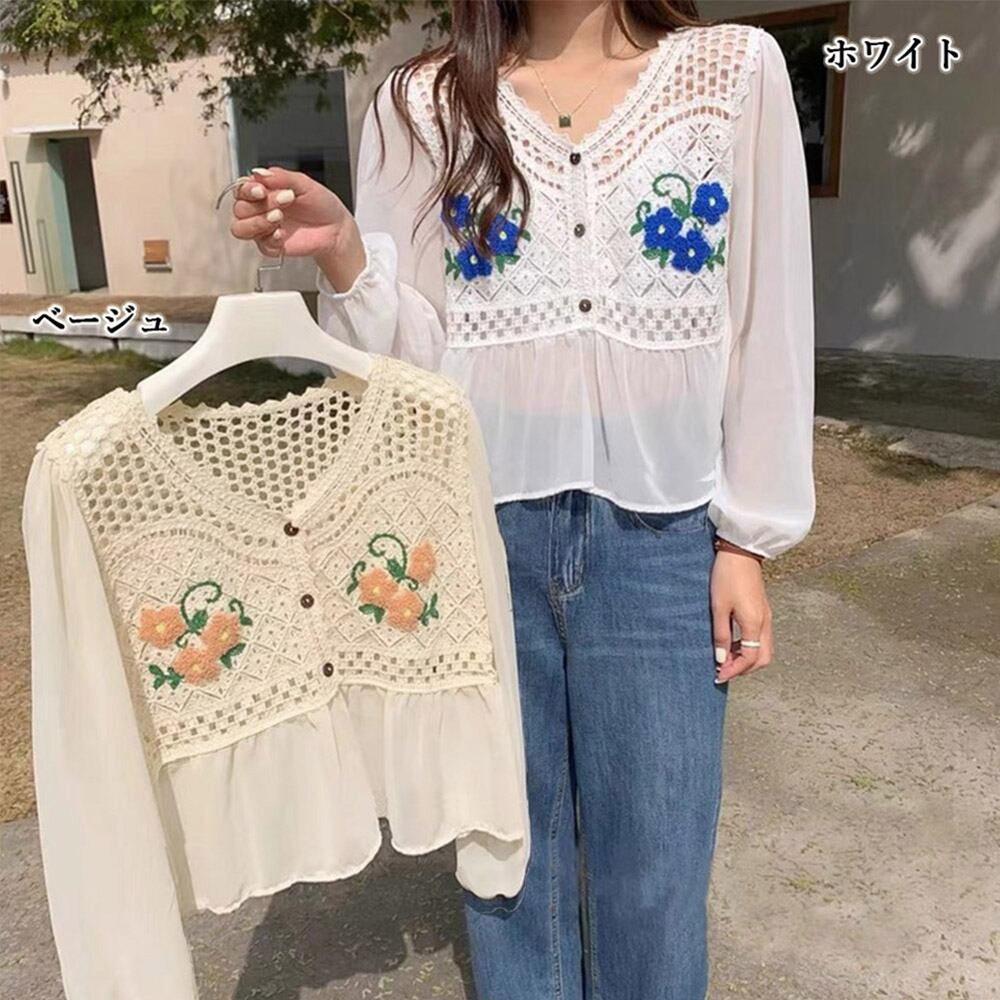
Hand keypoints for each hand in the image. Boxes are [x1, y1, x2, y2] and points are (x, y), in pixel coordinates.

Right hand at [229, 166, 364, 288]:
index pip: (240, 189)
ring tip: (279, 217)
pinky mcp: (270, 245)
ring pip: (240, 228)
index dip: (246, 190)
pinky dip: (270, 238)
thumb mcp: (304, 183)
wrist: (336, 228)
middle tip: (285, 201)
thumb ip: (281, 177)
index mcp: (264, 190)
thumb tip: (258, 172)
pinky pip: (259, 244)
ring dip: (258, 222)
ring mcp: (263, 228)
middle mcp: (260, 209)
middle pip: (240, 208)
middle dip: (262, 204)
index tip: (261, 190)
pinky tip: (282, 234)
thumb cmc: (321, 204)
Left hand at [710, 550, 772, 682]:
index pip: (749, 658)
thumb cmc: (727, 576)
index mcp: (755, 623)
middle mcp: (765, 623)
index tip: (718, 675)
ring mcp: (766, 616)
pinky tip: (731, 642)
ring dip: (746, 658)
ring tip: (725, 656)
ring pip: (763, 649)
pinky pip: (760, 638)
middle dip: (744, 668)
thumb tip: (721, 658)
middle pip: (762, 658)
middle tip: (723, 669)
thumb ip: (721, 634)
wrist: (741, 551)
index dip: (734, 670)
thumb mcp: (718, 607)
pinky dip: (748, 646)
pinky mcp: (763, 610)